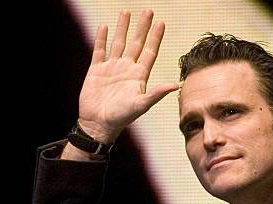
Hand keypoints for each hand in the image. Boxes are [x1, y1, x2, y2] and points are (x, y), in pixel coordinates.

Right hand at [78, 10, 178, 142]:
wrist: (99, 123)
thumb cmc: (122, 117)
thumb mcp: (141, 104)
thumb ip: (157, 93)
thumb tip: (176, 85)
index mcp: (139, 76)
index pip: (150, 52)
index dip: (156, 37)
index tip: (161, 23)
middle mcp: (127, 69)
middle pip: (136, 43)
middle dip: (142, 27)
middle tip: (148, 11)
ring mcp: (111, 68)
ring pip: (118, 43)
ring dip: (122, 28)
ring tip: (126, 12)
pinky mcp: (96, 70)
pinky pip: (99, 50)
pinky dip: (101, 38)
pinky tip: (105, 27)